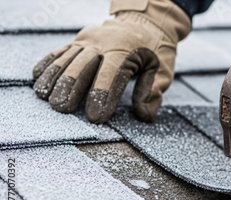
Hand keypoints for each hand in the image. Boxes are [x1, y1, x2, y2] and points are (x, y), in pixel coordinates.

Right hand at [33, 0, 190, 122]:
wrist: (144, 22)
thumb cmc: (155, 51)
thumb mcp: (162, 70)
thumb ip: (153, 93)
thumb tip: (144, 116)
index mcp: (126, 51)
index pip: (111, 76)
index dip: (102, 96)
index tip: (95, 117)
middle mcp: (104, 43)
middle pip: (83, 66)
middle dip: (71, 88)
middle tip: (62, 109)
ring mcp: (88, 40)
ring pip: (67, 59)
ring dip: (55, 79)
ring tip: (46, 98)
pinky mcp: (79, 40)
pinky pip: (60, 51)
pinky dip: (48, 64)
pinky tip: (38, 80)